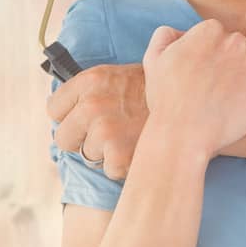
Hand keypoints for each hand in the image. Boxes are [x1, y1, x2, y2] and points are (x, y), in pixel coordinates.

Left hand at [48, 55, 154, 179]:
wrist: (191, 102)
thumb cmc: (152, 92)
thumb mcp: (116, 77)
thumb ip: (89, 91)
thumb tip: (59, 111)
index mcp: (90, 81)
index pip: (54, 109)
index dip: (69, 117)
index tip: (85, 119)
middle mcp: (92, 104)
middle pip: (63, 137)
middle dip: (81, 139)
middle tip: (108, 132)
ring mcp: (104, 130)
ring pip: (86, 156)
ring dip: (104, 152)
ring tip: (128, 137)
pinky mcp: (118, 155)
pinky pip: (107, 169)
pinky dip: (122, 166)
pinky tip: (138, 149)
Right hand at [143, 18, 245, 159]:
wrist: (183, 134)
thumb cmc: (167, 101)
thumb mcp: (153, 60)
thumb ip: (165, 36)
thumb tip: (180, 32)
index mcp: (209, 31)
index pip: (219, 33)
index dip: (214, 53)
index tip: (209, 71)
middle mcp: (234, 41)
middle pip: (242, 43)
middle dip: (235, 59)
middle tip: (224, 84)